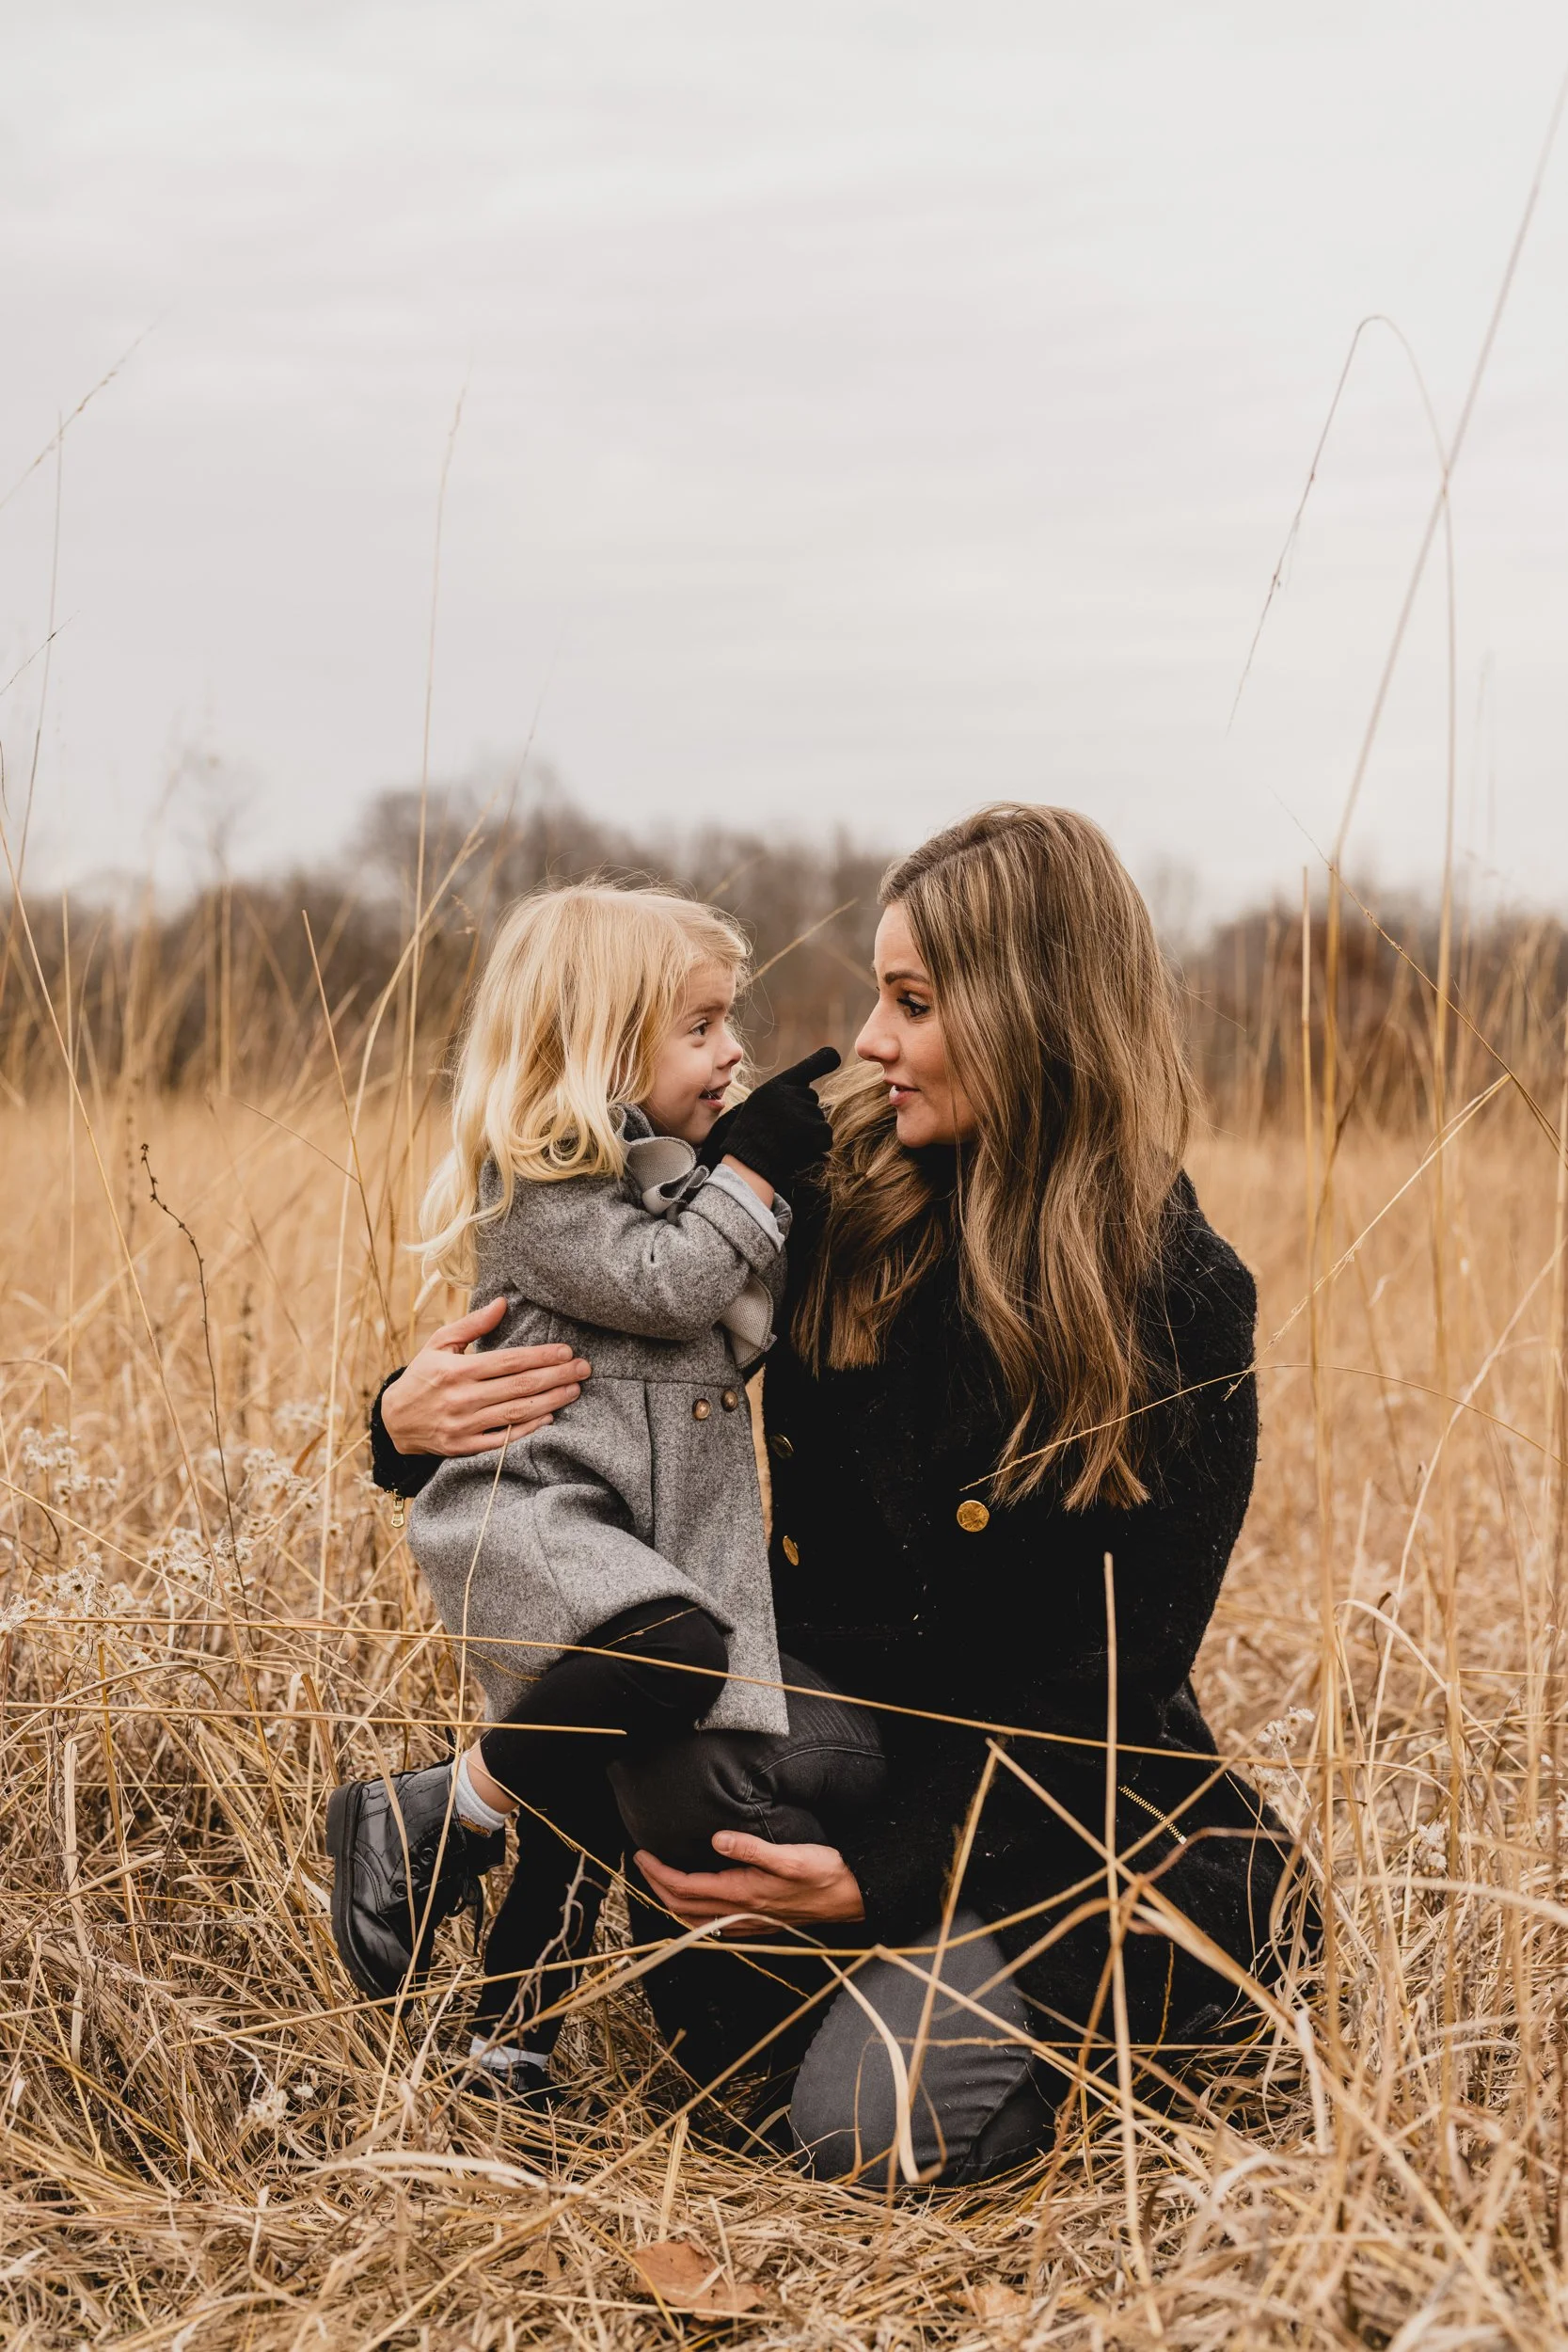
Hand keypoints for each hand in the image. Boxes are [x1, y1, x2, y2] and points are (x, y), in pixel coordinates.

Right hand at [380, 1297, 589, 1456]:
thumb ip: (472, 1325)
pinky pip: (502, 1439)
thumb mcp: (439, 1344)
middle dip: (556, 1376)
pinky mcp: (464, 1447)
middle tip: (583, 1369)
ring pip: (516, 1413)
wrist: (394, 1421)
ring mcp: (464, 1426)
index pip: (508, 1361)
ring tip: (574, 1390)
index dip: (541, 1356)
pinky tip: (549, 1417)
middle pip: (519, 1386)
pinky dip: (528, 1429)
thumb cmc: (422, 1375)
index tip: (566, 1351)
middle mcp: (461, 1398)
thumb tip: (502, 1303)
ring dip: (550, 1401)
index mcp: (457, 1370)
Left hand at [635, 1833, 864, 1936]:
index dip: (658, 1872)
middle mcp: (741, 1913)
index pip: (685, 1887)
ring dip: (672, 1901)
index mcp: (743, 1894)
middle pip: (682, 1907)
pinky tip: (699, 1900)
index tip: (641, 1854)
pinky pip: (714, 1924)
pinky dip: (694, 1911)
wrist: (852, 1897)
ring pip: (696, 1920)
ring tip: (661, 1880)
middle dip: (656, 1887)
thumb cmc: (825, 1874)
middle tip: (642, 1863)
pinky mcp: (758, 1924)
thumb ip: (752, 1849)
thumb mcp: (791, 1856)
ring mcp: (749, 1922)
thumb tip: (717, 1840)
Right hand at [716, 1048, 839, 1195]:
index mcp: (777, 1086)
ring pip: (818, 1118)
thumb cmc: (752, 1136)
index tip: (834, 1056)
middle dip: (803, 1114)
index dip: (823, 1061)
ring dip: (808, 1131)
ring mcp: (804, 1110)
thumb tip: (811, 1091)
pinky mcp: (815, 1129)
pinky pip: (826, 1135)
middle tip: (781, 1130)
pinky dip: (817, 1145)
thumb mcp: (761, 1105)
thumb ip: (783, 1095)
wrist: (748, 1161)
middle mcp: (792, 1093)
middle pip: (811, 1099)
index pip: (806, 1068)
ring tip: (785, 1140)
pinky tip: (798, 1149)